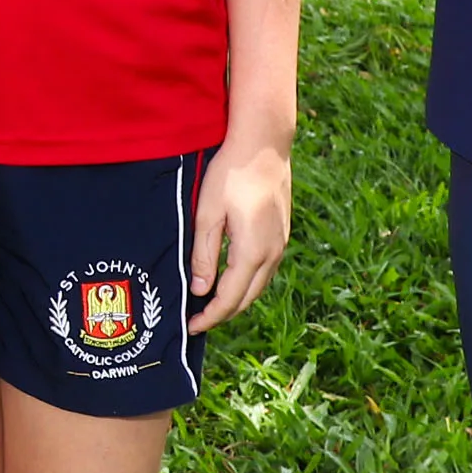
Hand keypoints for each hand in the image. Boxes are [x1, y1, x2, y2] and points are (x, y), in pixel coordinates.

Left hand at [188, 135, 289, 333]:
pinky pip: (265, 269)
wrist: (263, 144)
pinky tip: (231, 278)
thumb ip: (204, 255)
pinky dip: (247, 282)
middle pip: (247, 298)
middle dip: (223, 313)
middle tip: (197, 320)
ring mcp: (280, 243)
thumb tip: (201, 291)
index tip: (190, 328)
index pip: (229, 299)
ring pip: (259, 286)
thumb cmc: (230, 174)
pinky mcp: (281, 233)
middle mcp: (272, 253)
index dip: (210, 318)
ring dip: (236, 299)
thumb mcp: (208, 214)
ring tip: (211, 304)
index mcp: (252, 252)